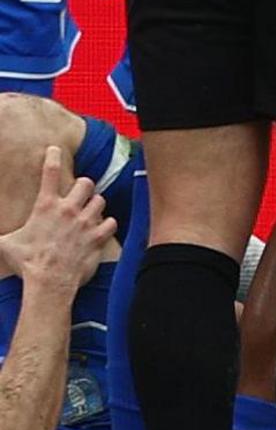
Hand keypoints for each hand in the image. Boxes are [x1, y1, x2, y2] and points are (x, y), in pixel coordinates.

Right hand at [0, 146, 110, 293]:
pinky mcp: (97, 235)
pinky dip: (107, 225)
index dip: (52, 157)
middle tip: (79, 195)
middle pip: (86, 182)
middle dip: (84, 187)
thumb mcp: (4, 244)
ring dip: (96, 205)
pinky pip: (111, 221)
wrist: (48, 281)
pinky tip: (101, 229)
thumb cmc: (26, 262)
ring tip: (90, 213)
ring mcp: (85, 222)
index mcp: (45, 206)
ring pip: (100, 200)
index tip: (54, 149)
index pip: (49, 173)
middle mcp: (68, 209)